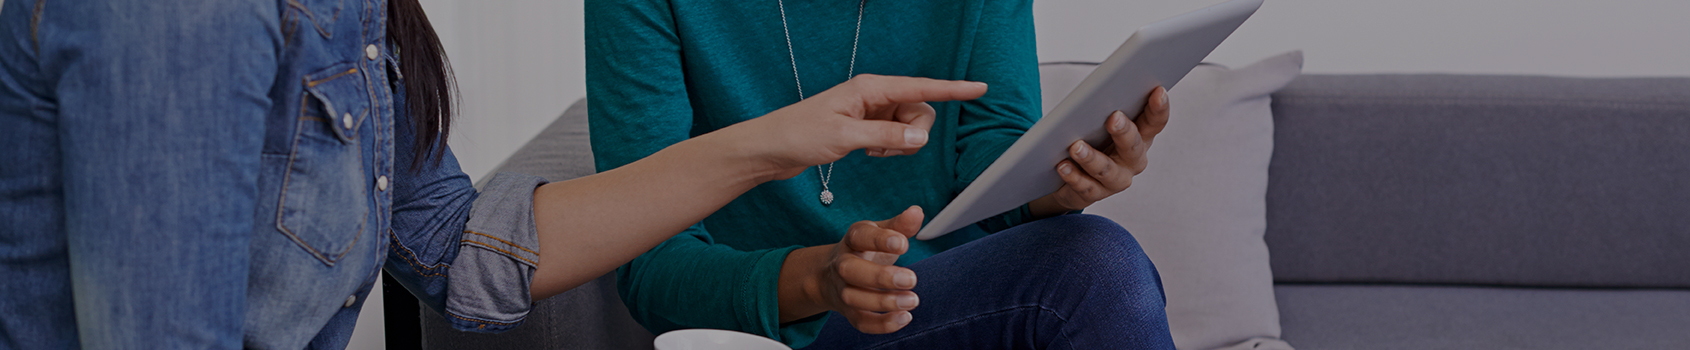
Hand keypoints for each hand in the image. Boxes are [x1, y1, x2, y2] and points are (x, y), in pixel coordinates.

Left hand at [708, 74, 988, 180]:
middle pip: (919, 111)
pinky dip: (891, 147)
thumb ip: (887, 135)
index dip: (952, 89)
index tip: (980, 88)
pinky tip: (870, 152)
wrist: (771, 148)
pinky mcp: (866, 127)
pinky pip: (896, 135)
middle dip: (914, 132)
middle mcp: (874, 95)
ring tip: (873, 151)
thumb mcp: (846, 137)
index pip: (921, 87)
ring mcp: (870, 111)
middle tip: (886, 148)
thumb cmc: (800, 135)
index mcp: (870, 88)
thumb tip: (921, 135)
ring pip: (910, 126)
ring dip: (902, 143)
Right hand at [778, 206, 923, 333]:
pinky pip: (861, 322)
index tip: (903, 244)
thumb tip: (917, 212)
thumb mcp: (880, 233)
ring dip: (884, 302)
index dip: (880, 240)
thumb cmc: (865, 251)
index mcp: (853, 240)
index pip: (860, 236)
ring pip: (854, 298)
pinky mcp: (849, 312)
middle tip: (911, 279)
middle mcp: (843, 264)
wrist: (832, 275)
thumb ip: (900, 225)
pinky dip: (882, 324)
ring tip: (912, 300)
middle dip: (880, 277)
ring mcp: (843, 289)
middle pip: (850, 270)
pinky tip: (904, 317)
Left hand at [1029, 86, 1170, 216]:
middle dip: (1124, 132)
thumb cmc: (1092, 139)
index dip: (1159, 108)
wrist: (1072, 176)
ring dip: (1092, 158)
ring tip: (1076, 147)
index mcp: (1140, 137)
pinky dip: (1073, 176)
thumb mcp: (1101, 122)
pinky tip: (1063, 166)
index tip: (1158, 91)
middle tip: (1114, 117)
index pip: (1155, 122)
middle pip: (1133, 147)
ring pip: (1107, 170)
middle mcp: (1133, 160)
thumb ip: (1105, 107)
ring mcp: (1116, 180)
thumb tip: (1097, 90)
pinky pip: (1085, 187)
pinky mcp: (1094, 193)